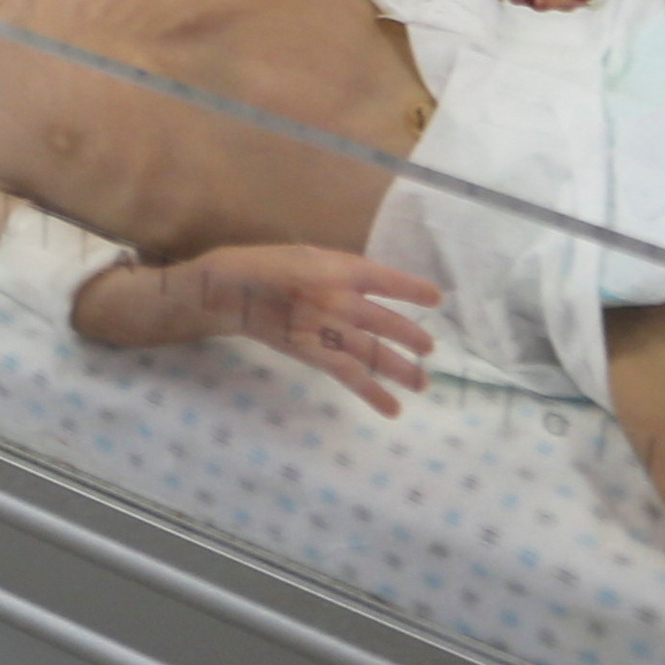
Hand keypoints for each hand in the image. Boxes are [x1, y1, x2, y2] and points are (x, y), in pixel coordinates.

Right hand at [164, 245, 443, 415]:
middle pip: (387, 321)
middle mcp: (340, 298)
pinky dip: (374, 393)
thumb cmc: (265, 266)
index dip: (414, 289)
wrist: (228, 291)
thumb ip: (339, 270)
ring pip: (376, 352)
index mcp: (340, 267)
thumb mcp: (307, 255)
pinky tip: (393, 409)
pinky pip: (351, 377)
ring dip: (402, 369)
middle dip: (412, 336)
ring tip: (423, 382)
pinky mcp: (315, 354)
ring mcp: (329, 328)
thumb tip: (369, 285)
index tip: (437, 297)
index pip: (388, 279)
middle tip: (429, 349)